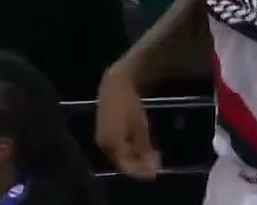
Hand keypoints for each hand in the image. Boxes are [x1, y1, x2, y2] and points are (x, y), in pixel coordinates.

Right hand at [95, 64, 159, 180]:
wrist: (115, 83)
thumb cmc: (129, 103)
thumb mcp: (140, 127)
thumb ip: (144, 150)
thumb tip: (152, 170)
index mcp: (110, 144)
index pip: (125, 167)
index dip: (140, 172)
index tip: (154, 174)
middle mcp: (103, 144)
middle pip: (122, 162)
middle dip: (138, 165)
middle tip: (155, 164)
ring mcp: (101, 137)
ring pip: (119, 155)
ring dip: (134, 157)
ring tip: (150, 156)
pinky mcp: (103, 131)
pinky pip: (116, 146)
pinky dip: (128, 149)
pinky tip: (139, 145)